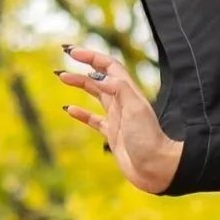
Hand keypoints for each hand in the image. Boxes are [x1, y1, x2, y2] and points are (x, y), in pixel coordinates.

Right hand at [55, 40, 183, 193]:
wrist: (157, 168)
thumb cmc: (149, 139)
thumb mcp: (135, 109)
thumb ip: (118, 89)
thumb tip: (96, 76)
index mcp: (129, 92)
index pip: (108, 66)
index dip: (91, 56)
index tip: (72, 52)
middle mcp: (123, 102)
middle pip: (99, 78)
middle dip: (81, 66)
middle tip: (63, 58)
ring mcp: (117, 117)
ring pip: (95, 95)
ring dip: (79, 84)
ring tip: (62, 77)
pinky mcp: (113, 133)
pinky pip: (94, 119)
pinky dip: (81, 113)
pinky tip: (69, 109)